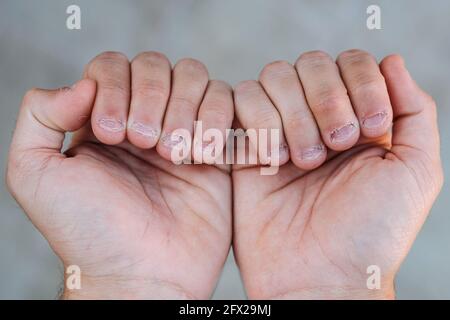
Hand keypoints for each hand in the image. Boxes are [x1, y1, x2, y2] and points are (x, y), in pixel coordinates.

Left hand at [6, 52, 233, 298]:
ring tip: (175, 155)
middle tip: (146, 144)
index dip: (114, 86)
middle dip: (152, 96)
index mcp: (103, 118)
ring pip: (195, 76)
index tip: (110, 136)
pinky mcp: (217, 147)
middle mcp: (144, 118)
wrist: (144, 274)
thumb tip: (82, 84)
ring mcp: (183, 130)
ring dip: (185, 108)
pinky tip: (202, 155)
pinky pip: (229, 103)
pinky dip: (217, 118)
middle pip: (157, 64)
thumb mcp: (34, 174)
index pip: (113, 65)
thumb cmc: (89, 231)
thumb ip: (39, 116)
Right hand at [232, 51, 442, 298]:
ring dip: (293, 114)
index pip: (353, 61)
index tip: (370, 130)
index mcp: (358, 117)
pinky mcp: (246, 144)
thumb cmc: (371, 231)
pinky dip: (260, 122)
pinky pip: (242, 99)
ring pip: (274, 75)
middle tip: (337, 145)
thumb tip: (391, 59)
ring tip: (304, 161)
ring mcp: (280, 128)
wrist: (319, 276)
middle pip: (311, 61)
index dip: (361, 83)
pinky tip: (273, 161)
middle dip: (326, 98)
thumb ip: (413, 110)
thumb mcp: (415, 169)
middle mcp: (317, 117)